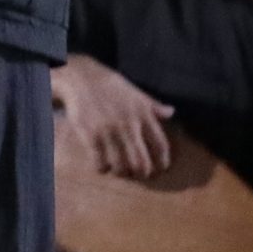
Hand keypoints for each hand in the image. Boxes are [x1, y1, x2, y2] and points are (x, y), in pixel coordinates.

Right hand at [52, 57, 174, 179]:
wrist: (81, 78)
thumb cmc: (110, 86)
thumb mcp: (135, 92)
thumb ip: (153, 105)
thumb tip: (171, 112)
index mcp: (142, 114)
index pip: (160, 144)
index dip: (162, 160)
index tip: (161, 167)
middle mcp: (128, 125)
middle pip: (141, 162)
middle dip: (142, 172)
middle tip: (139, 173)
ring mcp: (109, 132)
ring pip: (121, 166)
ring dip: (122, 172)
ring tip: (120, 170)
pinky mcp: (91, 136)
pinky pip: (100, 162)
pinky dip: (102, 168)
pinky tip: (102, 164)